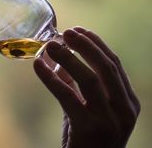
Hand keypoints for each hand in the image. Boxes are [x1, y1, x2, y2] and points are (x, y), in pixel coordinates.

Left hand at [33, 27, 139, 147]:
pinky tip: (38, 65)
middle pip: (106, 67)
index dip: (96, 44)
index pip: (114, 64)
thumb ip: (75, 82)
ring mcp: (109, 120)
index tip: (79, 30)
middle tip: (67, 32)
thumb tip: (56, 55)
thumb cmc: (88, 136)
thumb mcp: (88, 106)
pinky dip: (51, 78)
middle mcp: (124, 110)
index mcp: (128, 101)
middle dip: (86, 46)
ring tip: (51, 45)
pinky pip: (68, 96)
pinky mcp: (89, 129)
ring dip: (69, 58)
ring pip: (90, 79)